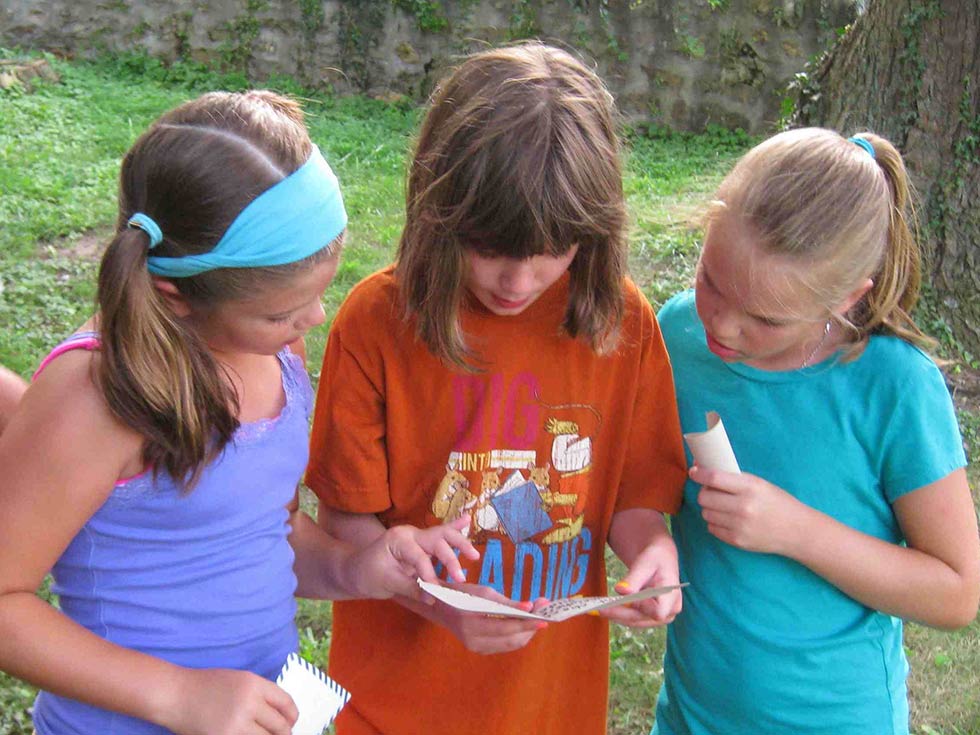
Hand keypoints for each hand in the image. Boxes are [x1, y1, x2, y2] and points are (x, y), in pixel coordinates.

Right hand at [159, 667, 297, 734]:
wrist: (176, 695)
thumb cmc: (206, 685)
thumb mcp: (239, 680)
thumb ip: (260, 694)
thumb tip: (281, 714)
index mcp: (255, 684)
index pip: (286, 703)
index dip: (292, 716)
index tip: (292, 722)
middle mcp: (249, 703)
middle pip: (280, 726)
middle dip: (284, 734)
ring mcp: (237, 723)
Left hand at [352, 514, 479, 599]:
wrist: (353, 570)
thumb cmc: (365, 575)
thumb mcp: (385, 583)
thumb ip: (410, 588)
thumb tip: (433, 598)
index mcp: (398, 539)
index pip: (419, 557)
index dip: (429, 576)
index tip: (436, 593)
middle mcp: (410, 533)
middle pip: (437, 540)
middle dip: (451, 558)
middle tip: (461, 578)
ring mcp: (417, 536)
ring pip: (443, 535)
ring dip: (459, 544)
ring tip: (473, 555)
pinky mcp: (422, 544)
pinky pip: (440, 535)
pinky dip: (454, 528)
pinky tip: (467, 519)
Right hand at [434, 583, 549, 654]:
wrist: (442, 608)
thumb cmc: (463, 594)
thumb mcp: (484, 592)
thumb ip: (507, 602)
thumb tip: (530, 607)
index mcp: (470, 621)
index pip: (504, 626)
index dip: (525, 622)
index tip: (543, 616)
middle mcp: (473, 639)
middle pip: (511, 639)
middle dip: (530, 628)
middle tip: (544, 613)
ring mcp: (476, 647)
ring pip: (510, 644)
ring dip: (526, 632)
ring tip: (536, 617)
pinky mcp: (480, 650)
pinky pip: (504, 645)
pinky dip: (516, 635)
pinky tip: (523, 624)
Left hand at [601, 538, 681, 627]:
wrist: (660, 559)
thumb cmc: (655, 557)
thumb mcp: (645, 563)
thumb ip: (633, 578)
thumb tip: (620, 590)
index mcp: (672, 596)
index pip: (657, 612)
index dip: (641, 608)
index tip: (626, 598)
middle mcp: (670, 611)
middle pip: (641, 618)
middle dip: (618, 614)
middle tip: (597, 609)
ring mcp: (661, 617)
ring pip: (635, 621)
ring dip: (616, 616)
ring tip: (597, 609)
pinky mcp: (650, 617)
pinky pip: (633, 619)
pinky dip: (619, 614)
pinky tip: (605, 609)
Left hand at [691, 465, 804, 554]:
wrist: (797, 531)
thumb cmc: (777, 503)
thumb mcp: (760, 484)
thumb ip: (734, 479)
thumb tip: (704, 468)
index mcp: (750, 487)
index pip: (714, 478)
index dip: (699, 474)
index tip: (694, 472)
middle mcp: (743, 507)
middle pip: (705, 497)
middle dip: (705, 492)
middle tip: (712, 491)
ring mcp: (739, 526)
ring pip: (706, 513)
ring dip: (710, 508)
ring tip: (722, 506)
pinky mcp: (737, 541)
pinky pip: (712, 528)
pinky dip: (716, 523)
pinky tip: (728, 520)